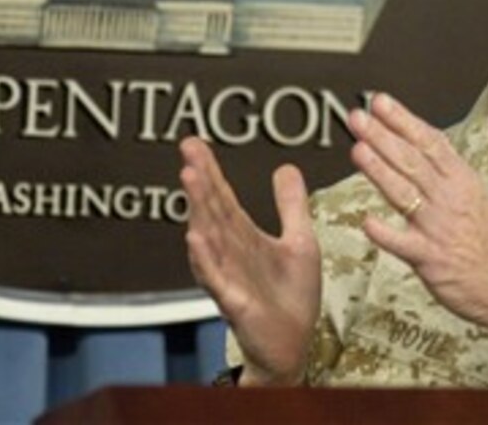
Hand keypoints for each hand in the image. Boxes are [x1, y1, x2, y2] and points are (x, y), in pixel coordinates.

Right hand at [179, 136, 320, 384]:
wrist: (295, 345)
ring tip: (190, 178)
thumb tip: (285, 167)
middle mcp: (231, 253)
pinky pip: (216, 278)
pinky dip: (205, 258)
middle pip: (212, 210)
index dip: (210, 170)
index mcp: (244, 237)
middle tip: (187, 150)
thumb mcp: (299, 240)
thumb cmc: (292, 296)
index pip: (223, 197)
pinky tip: (194, 237)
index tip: (193, 142)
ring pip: (210, 237)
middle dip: (200, 180)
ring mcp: (229, 277)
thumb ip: (291, 205)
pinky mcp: (236, 302)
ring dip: (198, 208)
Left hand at [347, 94, 487, 330]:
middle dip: (382, 136)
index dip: (403, 120)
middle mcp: (450, 200)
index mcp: (463, 181)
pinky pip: (402, 244)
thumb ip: (447, 175)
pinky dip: (384, 233)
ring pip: (404, 192)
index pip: (429, 142)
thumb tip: (420, 150)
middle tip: (359, 117)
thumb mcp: (478, 198)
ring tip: (357, 149)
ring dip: (378, 170)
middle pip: (412, 160)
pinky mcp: (431, 260)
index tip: (381, 103)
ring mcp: (439, 229)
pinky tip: (367, 222)